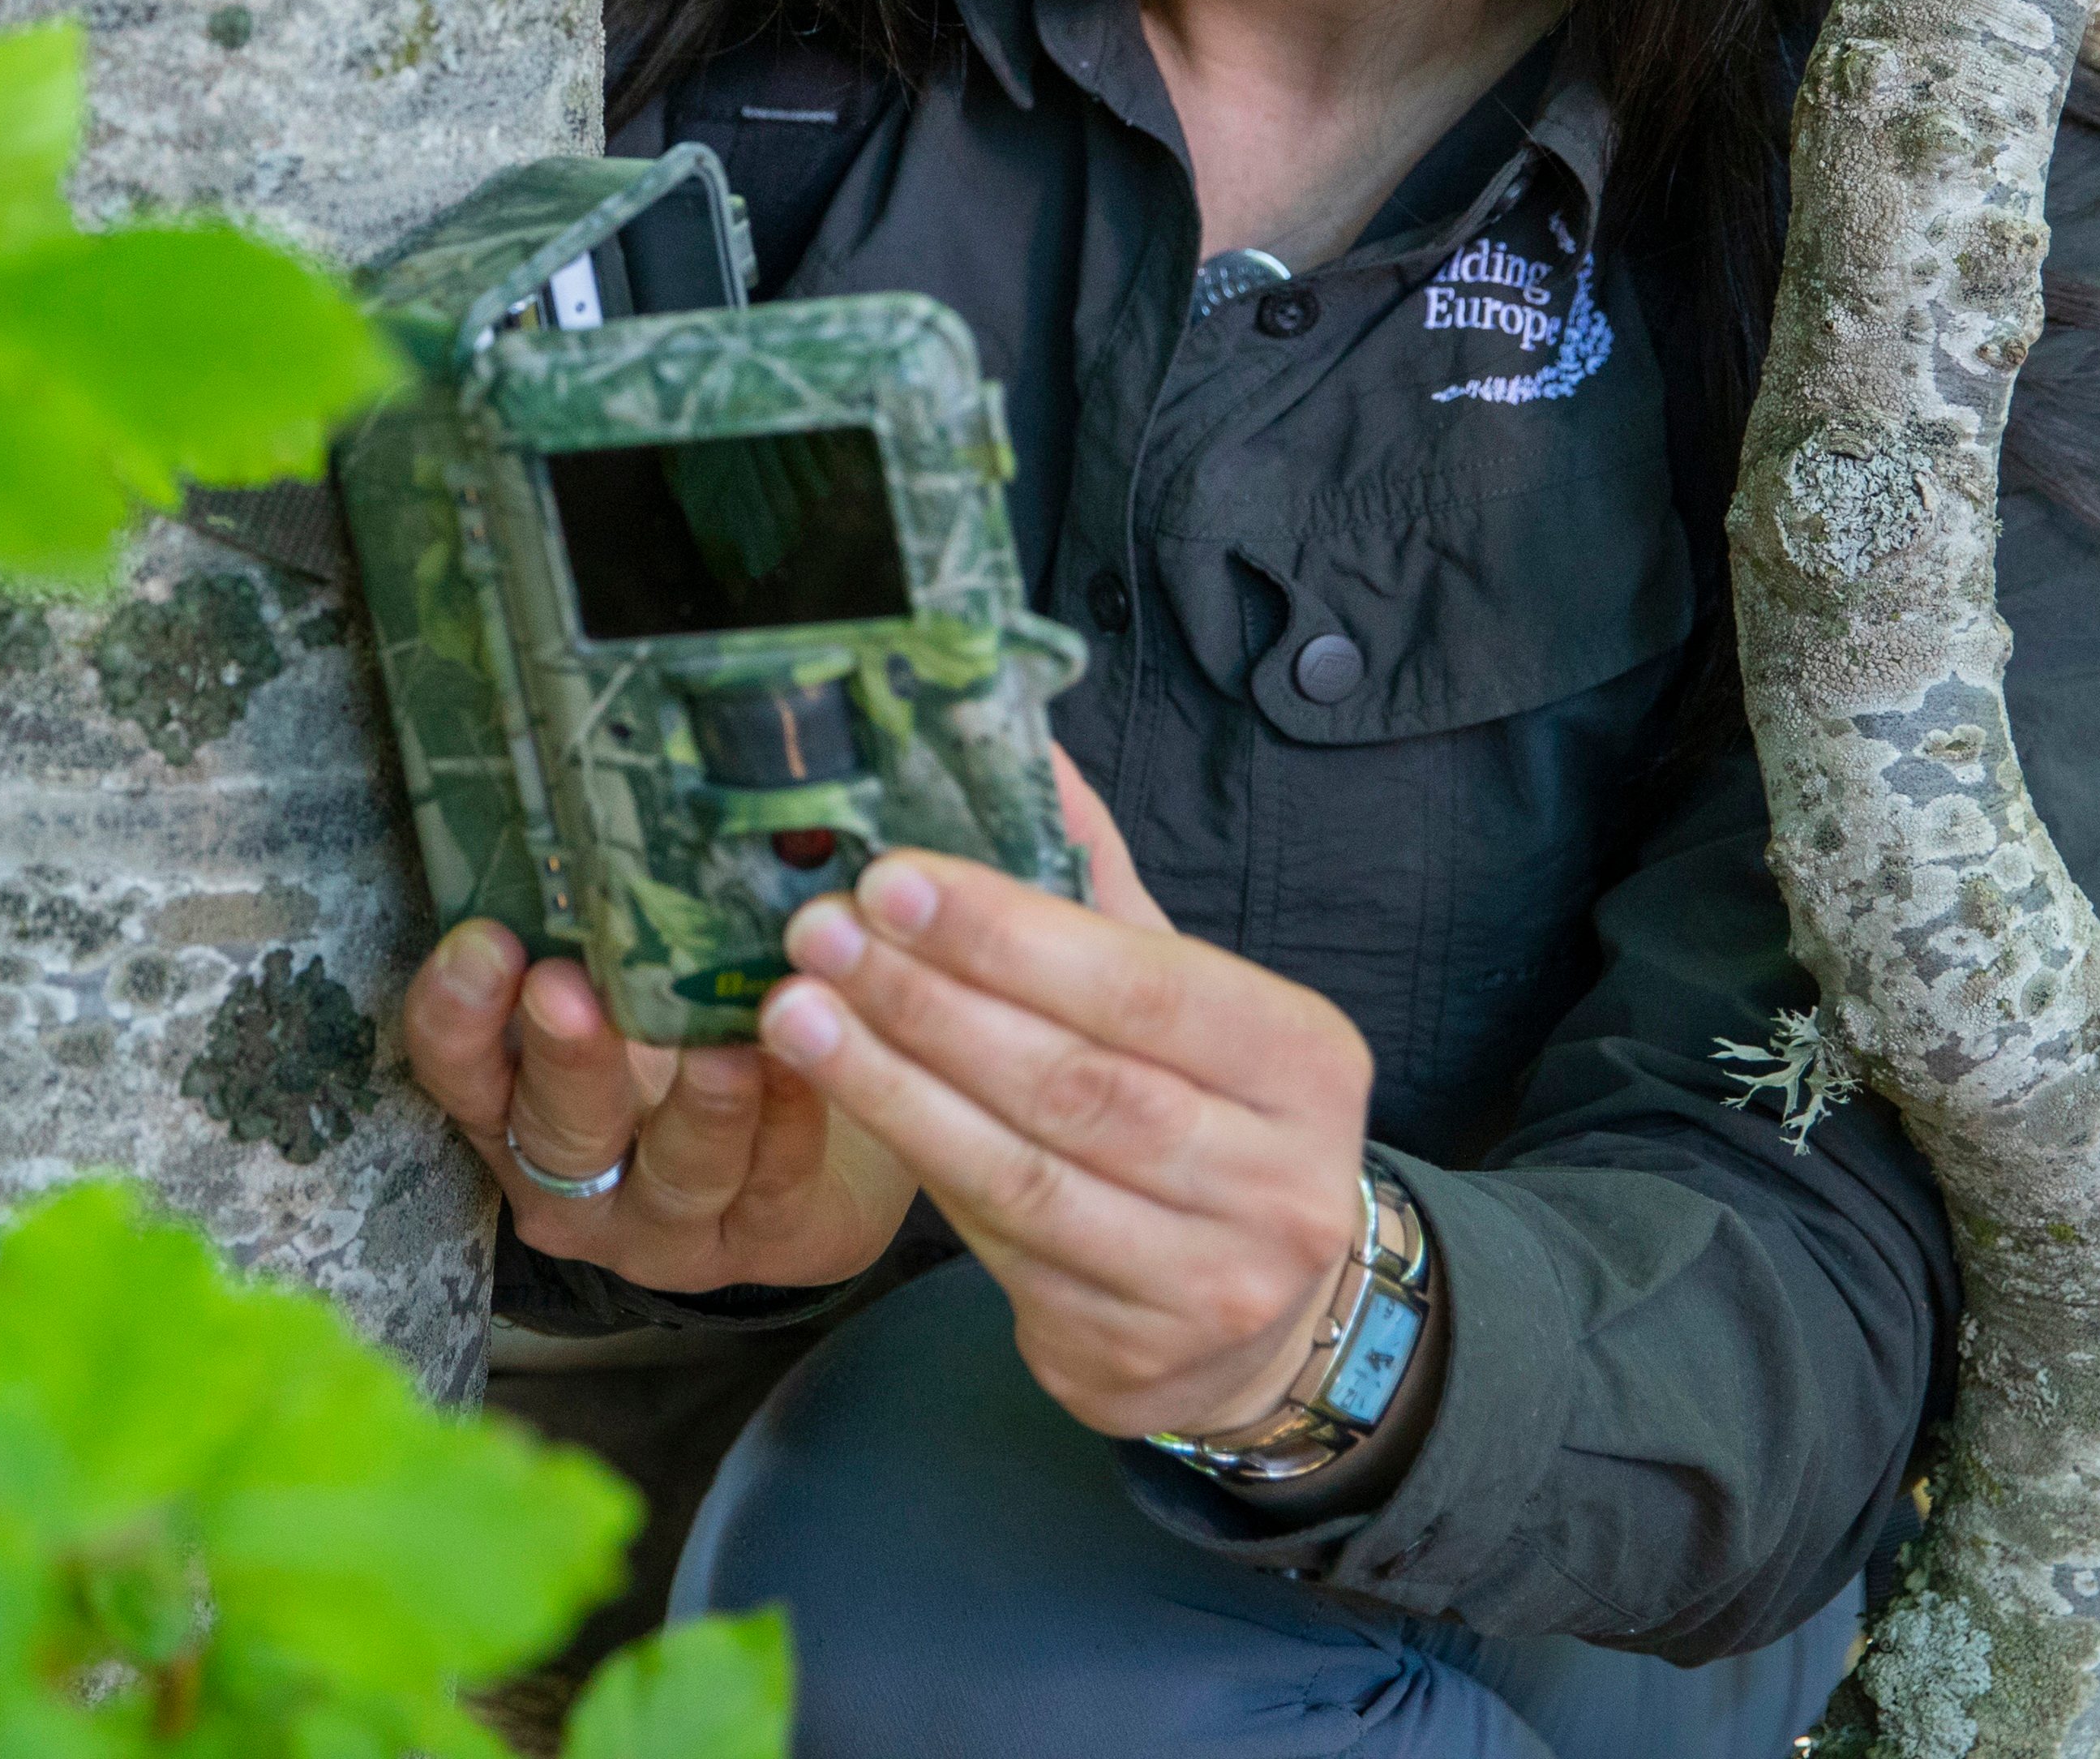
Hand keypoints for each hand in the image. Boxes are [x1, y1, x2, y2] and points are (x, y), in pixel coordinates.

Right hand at [401, 920, 918, 1296]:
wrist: (811, 1147)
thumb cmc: (687, 1028)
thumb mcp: (630, 978)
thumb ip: (602, 923)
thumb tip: (604, 797)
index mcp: (512, 1106)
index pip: (455, 1066)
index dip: (458, 1012)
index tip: (484, 940)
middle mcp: (572, 1179)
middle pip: (553, 1128)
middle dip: (565, 1057)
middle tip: (568, 989)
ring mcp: (666, 1225)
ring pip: (673, 1170)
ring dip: (699, 1106)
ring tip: (722, 1045)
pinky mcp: (762, 1242)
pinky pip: (774, 1180)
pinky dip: (792, 1120)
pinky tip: (806, 1062)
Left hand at [752, 754, 1380, 1441]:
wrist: (1271, 1319)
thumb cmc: (1204, 1113)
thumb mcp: (1184, 995)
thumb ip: (1097, 885)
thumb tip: (1018, 743)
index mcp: (1305, 1061)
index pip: (1144, 986)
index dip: (1010, 934)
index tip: (890, 876)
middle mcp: (1279, 1179)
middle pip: (1077, 1083)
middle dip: (928, 1003)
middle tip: (816, 933)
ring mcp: (1211, 1283)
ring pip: (1025, 1175)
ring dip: (892, 1088)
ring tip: (794, 1013)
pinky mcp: (1133, 1357)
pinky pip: (1002, 1251)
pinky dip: (918, 1169)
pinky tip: (845, 1104)